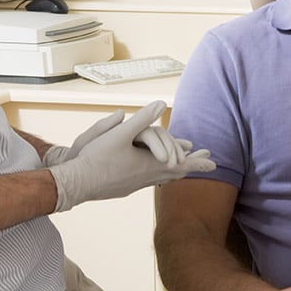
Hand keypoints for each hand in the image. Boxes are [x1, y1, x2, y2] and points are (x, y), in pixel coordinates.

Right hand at [50, 100, 214, 211]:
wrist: (75, 184)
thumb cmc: (96, 158)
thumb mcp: (119, 134)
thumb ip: (141, 119)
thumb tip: (161, 103)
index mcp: (149, 165)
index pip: (182, 165)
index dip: (198, 163)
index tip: (215, 164)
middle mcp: (146, 178)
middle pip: (176, 173)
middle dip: (192, 166)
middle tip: (208, 164)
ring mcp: (135, 185)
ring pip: (163, 179)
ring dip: (176, 171)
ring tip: (184, 167)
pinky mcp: (125, 188)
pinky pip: (150, 181)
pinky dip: (160, 175)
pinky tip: (156, 175)